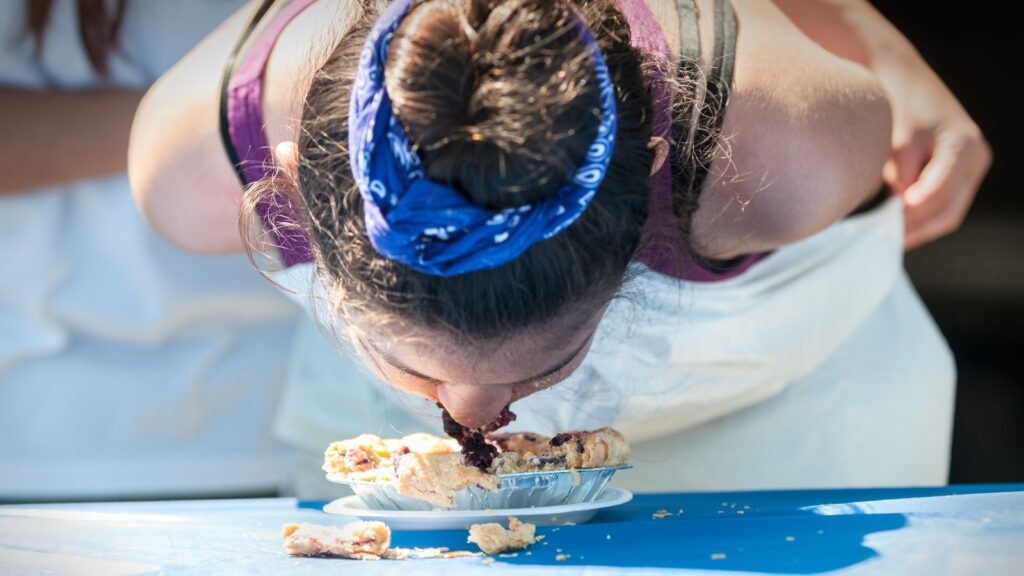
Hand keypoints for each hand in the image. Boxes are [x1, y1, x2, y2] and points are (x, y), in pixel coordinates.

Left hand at [880, 60, 991, 249]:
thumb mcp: (898, 141)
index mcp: (963, 146)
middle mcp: (975, 159)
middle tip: (885, 242)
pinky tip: (894, 226)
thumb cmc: (898, 107)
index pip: (941, 191)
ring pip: (946, 213)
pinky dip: (919, 218)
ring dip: (917, 227)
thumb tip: (903, 210)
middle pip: (948, 211)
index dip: (917, 210)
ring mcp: (969, 170)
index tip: (893, 222)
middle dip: (916, 228)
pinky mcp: (956, 176)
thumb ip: (903, 176)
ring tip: (886, 238)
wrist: (903, 81)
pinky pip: (941, 206)